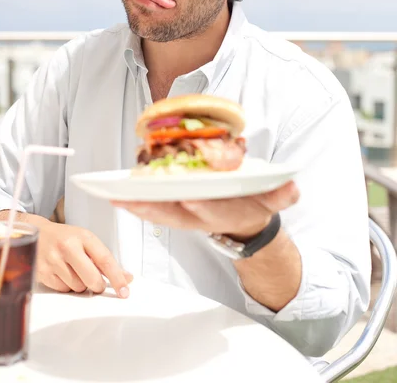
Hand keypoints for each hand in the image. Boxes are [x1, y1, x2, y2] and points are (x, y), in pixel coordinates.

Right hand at [28, 215, 132, 296]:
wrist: (36, 232)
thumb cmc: (65, 238)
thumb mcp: (87, 240)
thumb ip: (105, 258)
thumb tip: (126, 278)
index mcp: (84, 236)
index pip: (105, 259)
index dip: (117, 277)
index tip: (124, 289)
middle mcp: (68, 247)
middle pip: (92, 278)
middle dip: (98, 285)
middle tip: (97, 282)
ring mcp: (54, 260)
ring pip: (78, 287)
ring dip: (81, 284)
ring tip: (74, 271)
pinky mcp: (43, 272)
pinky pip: (63, 290)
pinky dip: (67, 286)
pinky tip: (63, 273)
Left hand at [111, 180, 298, 239]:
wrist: (244, 221)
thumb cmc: (254, 202)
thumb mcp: (274, 198)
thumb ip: (283, 193)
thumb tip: (294, 188)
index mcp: (226, 210)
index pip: (214, 209)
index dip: (203, 205)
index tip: (190, 199)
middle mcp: (202, 215)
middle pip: (177, 212)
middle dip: (156, 206)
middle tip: (133, 198)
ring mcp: (185, 216)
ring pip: (159, 212)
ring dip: (137, 205)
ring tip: (114, 196)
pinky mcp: (174, 211)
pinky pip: (151, 209)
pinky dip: (134, 203)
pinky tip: (114, 195)